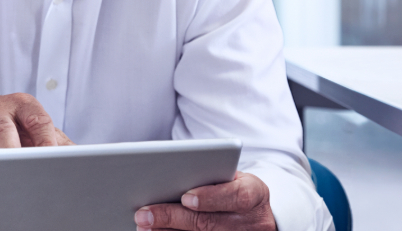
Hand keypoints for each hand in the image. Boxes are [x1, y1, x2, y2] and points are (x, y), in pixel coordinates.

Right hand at [0, 93, 71, 179]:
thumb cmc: (9, 126)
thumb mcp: (32, 126)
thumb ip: (56, 141)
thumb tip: (81, 159)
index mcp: (22, 104)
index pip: (38, 121)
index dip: (47, 142)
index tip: (54, 162)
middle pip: (3, 130)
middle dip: (11, 151)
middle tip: (22, 171)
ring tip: (2, 181)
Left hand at [134, 172, 276, 230]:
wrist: (258, 216)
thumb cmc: (237, 189)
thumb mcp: (234, 178)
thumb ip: (210, 176)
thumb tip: (170, 177)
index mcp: (255, 194)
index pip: (236, 196)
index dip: (210, 197)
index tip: (186, 197)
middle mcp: (251, 222)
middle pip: (208, 223)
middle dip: (173, 218)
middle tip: (144, 214)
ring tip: (144, 226)